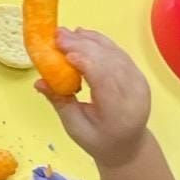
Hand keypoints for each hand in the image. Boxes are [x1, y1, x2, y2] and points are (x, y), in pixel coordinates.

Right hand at [37, 27, 151, 168]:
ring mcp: (139, 83)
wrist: (127, 146)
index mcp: (119, 112)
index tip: (62, 50)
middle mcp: (134, 95)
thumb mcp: (74, 127)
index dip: (85, 61)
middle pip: (109, 62)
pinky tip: (83, 35)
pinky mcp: (138, 75)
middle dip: (83, 46)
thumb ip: (59, 102)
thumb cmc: (98, 140)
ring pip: (114, 53)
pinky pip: (119, 53)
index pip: (104, 80)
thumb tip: (39, 82)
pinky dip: (101, 42)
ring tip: (66, 33)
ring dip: (90, 40)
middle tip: (58, 35)